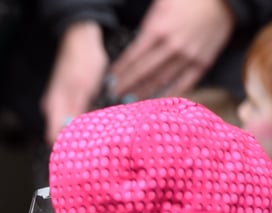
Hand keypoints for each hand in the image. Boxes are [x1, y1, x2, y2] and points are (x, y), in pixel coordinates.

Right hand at [41, 21, 108, 143]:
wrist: (80, 39)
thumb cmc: (83, 60)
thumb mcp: (84, 87)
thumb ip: (77, 112)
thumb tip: (72, 135)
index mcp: (54, 107)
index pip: (53, 138)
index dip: (65, 150)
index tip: (81, 158)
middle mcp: (53, 108)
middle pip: (59, 134)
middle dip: (75, 143)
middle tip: (95, 151)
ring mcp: (59, 103)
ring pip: (67, 126)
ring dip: (81, 133)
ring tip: (98, 139)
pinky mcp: (67, 99)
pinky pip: (73, 117)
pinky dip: (83, 122)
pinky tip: (96, 124)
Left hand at [108, 0, 233, 101]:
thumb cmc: (188, 0)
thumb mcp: (160, 6)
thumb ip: (145, 27)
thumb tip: (129, 48)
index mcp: (158, 30)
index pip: (132, 57)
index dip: (119, 71)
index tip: (108, 81)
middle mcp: (172, 46)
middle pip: (143, 73)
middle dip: (126, 86)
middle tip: (113, 97)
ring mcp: (188, 56)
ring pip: (160, 81)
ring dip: (143, 93)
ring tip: (130, 103)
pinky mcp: (203, 62)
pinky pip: (184, 84)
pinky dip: (169, 94)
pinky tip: (157, 102)